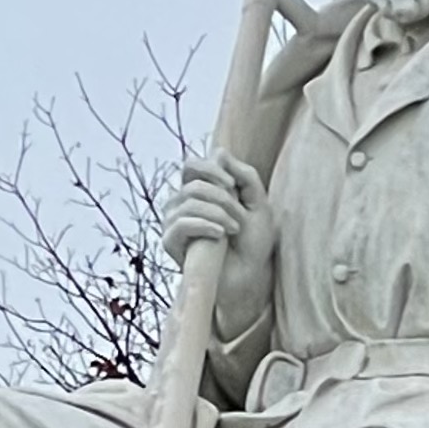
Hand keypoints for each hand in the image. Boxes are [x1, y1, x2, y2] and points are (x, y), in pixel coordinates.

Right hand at [161, 150, 275, 338]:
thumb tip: (219, 151)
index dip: (210, 169)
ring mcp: (173, 223)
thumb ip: (244, 176)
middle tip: (239, 216)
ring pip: (188, 202)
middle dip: (222, 198)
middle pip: (192, 184)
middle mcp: (182, 203)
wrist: (251, 276)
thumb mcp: (258, 203)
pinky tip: (220, 235)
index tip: (233, 186)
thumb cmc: (253, 241)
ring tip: (234, 229)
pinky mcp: (171, 243)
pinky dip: (204, 225)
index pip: (191, 165)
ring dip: (218, 214)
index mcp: (199, 191)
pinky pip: (181, 224)